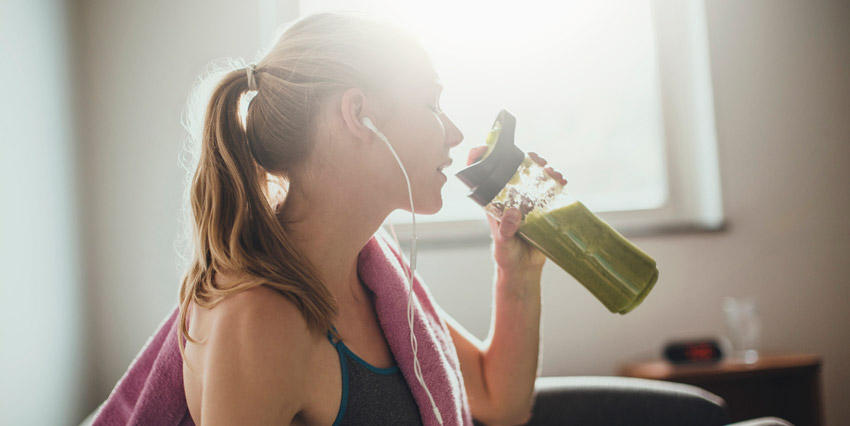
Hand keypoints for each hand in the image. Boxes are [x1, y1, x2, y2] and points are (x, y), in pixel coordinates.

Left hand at [466, 146, 566, 272]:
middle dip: (525, 160)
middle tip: (537, 159)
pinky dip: (556, 184)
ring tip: (552, 171)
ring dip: (543, 171)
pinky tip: (562, 181)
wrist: (523, 269)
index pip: (483, 175)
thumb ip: (506, 229)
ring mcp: (526, 202)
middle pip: (513, 170)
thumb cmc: (506, 256)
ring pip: (533, 178)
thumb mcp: (503, 243)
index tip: (488, 146)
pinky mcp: (541, 209)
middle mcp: (509, 198)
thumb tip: (514, 213)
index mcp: (494, 202)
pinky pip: (549, 192)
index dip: (482, 157)